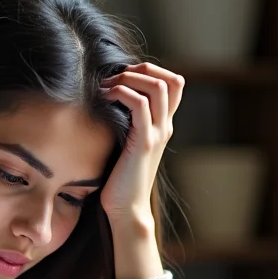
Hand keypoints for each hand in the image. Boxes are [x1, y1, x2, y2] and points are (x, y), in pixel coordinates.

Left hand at [98, 62, 184, 226]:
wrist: (127, 209)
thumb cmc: (120, 179)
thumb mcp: (126, 145)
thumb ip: (125, 125)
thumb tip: (105, 102)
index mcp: (162, 125)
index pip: (174, 83)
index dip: (151, 71)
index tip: (123, 77)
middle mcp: (164, 126)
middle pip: (168, 78)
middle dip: (140, 69)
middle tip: (113, 78)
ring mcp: (157, 133)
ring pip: (157, 86)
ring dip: (129, 78)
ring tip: (106, 87)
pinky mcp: (144, 143)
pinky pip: (139, 105)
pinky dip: (121, 93)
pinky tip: (103, 98)